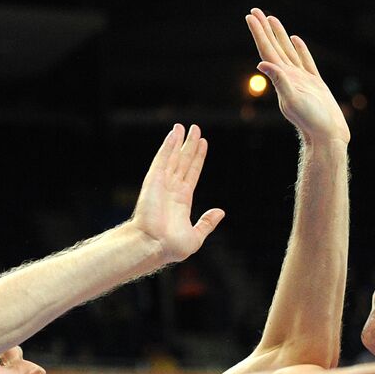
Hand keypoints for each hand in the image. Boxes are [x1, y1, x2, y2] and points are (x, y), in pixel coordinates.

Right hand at [132, 124, 224, 263]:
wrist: (154, 245)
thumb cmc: (171, 246)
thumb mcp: (196, 236)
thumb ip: (207, 223)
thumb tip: (220, 211)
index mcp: (182, 200)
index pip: (192, 173)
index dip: (198, 158)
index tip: (203, 144)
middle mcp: (172, 189)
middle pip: (184, 161)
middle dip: (190, 145)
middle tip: (196, 129)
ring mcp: (163, 183)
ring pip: (173, 157)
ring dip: (179, 141)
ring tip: (185, 126)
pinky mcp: (154, 180)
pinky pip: (162, 159)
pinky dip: (168, 145)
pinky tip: (174, 133)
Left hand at [246, 8, 349, 145]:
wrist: (327, 135)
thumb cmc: (311, 120)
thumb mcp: (292, 99)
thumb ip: (279, 80)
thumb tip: (261, 63)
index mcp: (282, 78)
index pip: (267, 50)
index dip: (259, 33)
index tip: (250, 17)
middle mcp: (289, 76)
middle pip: (273, 47)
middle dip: (264, 29)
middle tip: (255, 11)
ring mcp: (302, 79)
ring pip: (288, 51)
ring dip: (279, 35)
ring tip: (272, 19)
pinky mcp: (315, 83)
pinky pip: (305, 61)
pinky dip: (300, 49)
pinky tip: (296, 40)